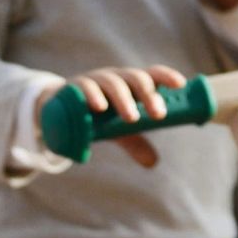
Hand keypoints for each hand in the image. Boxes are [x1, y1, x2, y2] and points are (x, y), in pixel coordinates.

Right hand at [37, 64, 187, 167]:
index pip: (151, 75)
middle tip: (158, 114)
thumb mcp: (115, 129)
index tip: (180, 85)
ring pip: (114, 84)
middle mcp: (115, 78)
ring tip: (131, 118)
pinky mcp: (74, 89)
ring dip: (124, 99)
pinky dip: (92, 96)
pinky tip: (98, 106)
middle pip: (135, 79)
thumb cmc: (94, 117)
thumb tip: (153, 162)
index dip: (166, 77)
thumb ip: (134, 142)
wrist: (56, 109)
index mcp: (129, 84)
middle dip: (148, 95)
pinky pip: (85, 89)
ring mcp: (94, 81)